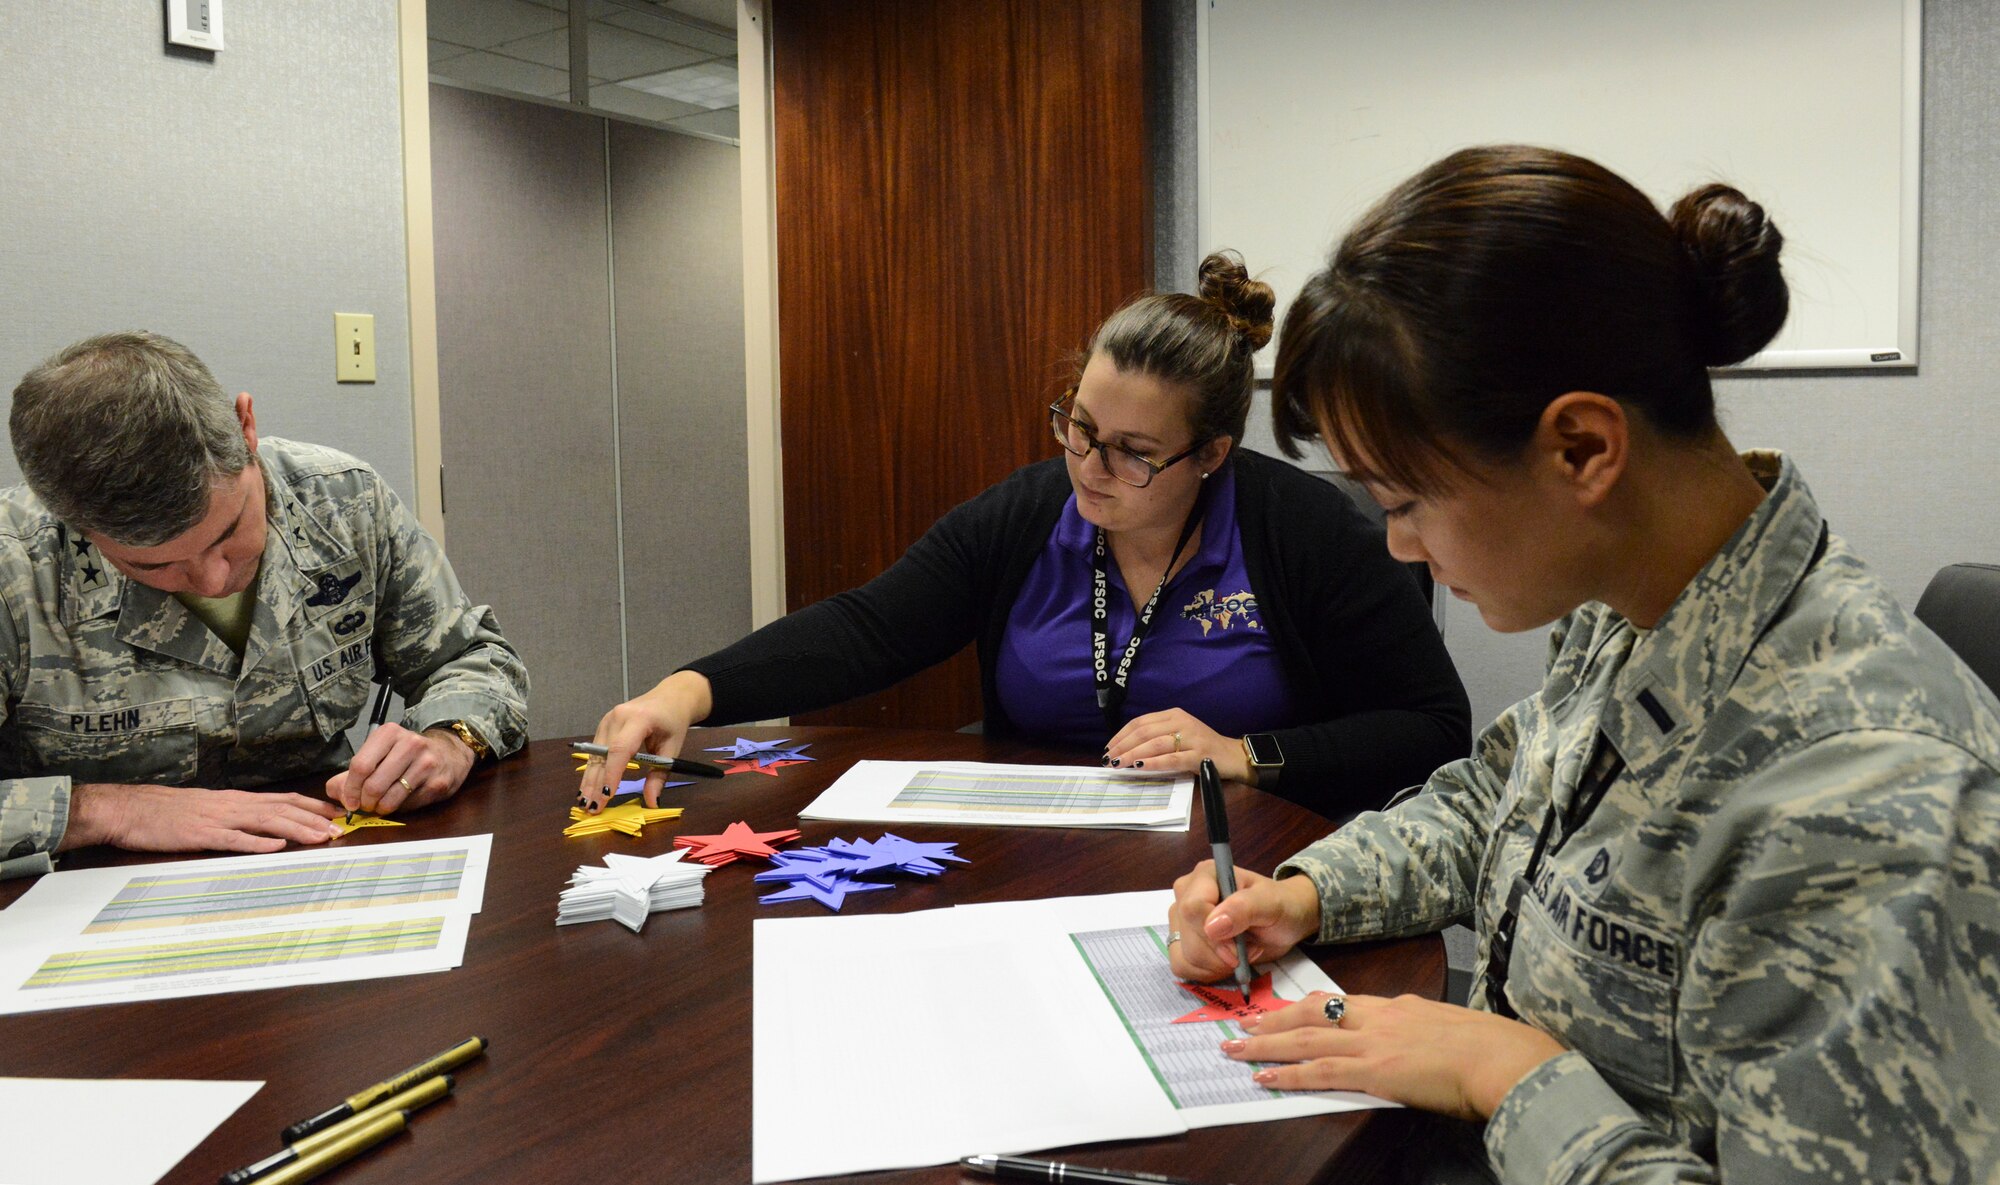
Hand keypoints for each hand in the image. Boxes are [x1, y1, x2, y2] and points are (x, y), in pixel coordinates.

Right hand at [62, 783, 341, 854]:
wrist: (131, 809)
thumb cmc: (167, 812)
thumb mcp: (207, 808)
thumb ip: (235, 815)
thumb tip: (263, 824)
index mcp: (235, 800)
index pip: (281, 799)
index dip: (310, 806)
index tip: (335, 813)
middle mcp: (232, 805)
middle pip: (281, 810)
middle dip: (312, 820)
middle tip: (338, 830)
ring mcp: (218, 819)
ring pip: (265, 821)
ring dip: (296, 829)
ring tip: (319, 836)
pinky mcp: (201, 835)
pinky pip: (233, 839)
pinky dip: (256, 843)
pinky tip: (276, 846)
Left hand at [325, 723, 474, 813]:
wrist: (450, 753)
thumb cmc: (407, 755)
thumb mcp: (380, 754)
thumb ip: (351, 773)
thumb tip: (335, 791)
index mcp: (389, 733)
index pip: (360, 765)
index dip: (350, 789)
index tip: (349, 801)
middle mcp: (410, 744)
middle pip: (373, 785)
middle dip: (365, 802)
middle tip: (366, 805)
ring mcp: (427, 763)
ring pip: (390, 798)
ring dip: (381, 808)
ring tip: (382, 804)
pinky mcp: (438, 783)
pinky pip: (408, 805)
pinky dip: (400, 808)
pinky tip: (402, 800)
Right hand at [576, 671, 713, 812]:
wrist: (670, 697)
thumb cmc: (673, 722)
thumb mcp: (672, 749)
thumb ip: (660, 776)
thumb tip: (652, 803)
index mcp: (639, 718)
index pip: (621, 749)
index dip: (612, 774)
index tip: (606, 796)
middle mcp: (618, 716)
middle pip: (603, 754)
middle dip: (596, 783)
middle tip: (592, 808)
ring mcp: (607, 719)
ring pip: (595, 755)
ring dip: (589, 780)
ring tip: (585, 803)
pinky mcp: (603, 725)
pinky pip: (595, 751)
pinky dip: (592, 770)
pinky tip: (587, 788)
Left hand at [1105, 708, 1248, 781]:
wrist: (1231, 755)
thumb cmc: (1201, 747)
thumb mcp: (1178, 734)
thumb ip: (1157, 737)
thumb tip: (1126, 749)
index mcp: (1174, 714)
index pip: (1141, 722)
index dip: (1122, 735)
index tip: (1109, 748)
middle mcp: (1182, 722)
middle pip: (1144, 732)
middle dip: (1123, 746)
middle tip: (1109, 759)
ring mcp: (1191, 738)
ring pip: (1155, 744)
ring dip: (1133, 754)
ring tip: (1119, 764)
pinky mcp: (1199, 754)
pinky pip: (1171, 759)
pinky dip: (1153, 763)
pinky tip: (1140, 767)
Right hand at [1168, 860, 1322, 981]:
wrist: (1284, 922)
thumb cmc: (1280, 906)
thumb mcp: (1271, 904)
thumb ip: (1243, 908)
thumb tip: (1211, 926)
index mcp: (1205, 875)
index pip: (1192, 909)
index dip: (1214, 936)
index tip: (1238, 949)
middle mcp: (1186, 894)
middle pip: (1188, 937)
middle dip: (1220, 954)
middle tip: (1248, 948)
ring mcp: (1180, 919)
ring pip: (1184, 956)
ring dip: (1217, 965)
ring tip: (1240, 953)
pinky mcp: (1180, 941)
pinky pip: (1181, 966)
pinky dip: (1206, 973)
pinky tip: (1224, 964)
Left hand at [1222, 991, 1566, 1120]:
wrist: (1504, 1058)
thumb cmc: (1489, 1048)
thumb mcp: (1446, 1026)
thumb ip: (1420, 1027)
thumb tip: (1408, 1040)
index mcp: (1395, 1006)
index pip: (1337, 1002)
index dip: (1303, 1007)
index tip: (1280, 1010)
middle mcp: (1377, 1017)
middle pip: (1311, 1012)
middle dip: (1273, 1018)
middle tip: (1243, 1024)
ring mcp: (1373, 1042)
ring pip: (1305, 1037)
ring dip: (1265, 1043)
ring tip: (1236, 1048)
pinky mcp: (1375, 1071)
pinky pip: (1320, 1071)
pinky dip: (1288, 1074)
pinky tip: (1265, 1077)